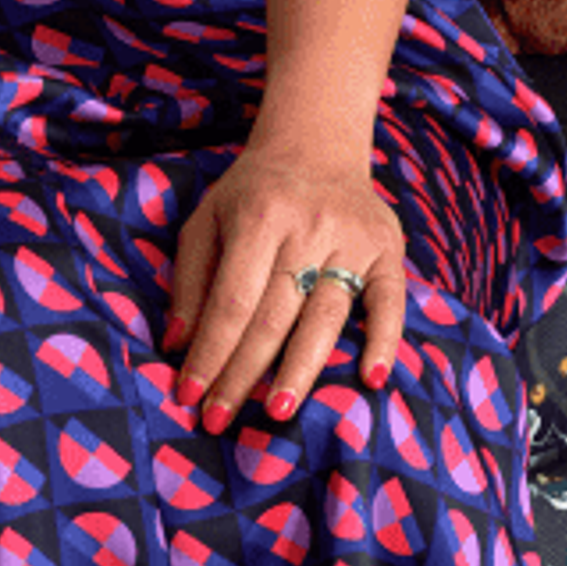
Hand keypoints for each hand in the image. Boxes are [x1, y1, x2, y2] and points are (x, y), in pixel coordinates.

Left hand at [162, 142, 405, 430]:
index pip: (231, 301)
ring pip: (326, 316)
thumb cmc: (253, 193)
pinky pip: (390, 301)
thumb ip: (191, 280)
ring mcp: (353, 238)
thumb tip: (176, 344)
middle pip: (274, 315)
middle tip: (220, 421)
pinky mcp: (388, 249)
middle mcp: (308, 226)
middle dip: (243, 374)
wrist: (316, 144)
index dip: (210, 353)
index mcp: (258, 216)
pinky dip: (384, 341)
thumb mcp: (208, 219)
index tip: (189, 395)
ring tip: (277, 413)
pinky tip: (370, 379)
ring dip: (301, 370)